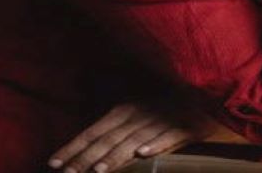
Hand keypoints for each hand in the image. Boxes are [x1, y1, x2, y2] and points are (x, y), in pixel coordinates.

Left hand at [47, 104, 208, 172]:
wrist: (208, 97)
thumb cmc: (168, 107)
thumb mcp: (138, 113)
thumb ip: (115, 129)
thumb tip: (88, 150)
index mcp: (126, 109)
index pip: (94, 130)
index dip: (74, 146)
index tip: (54, 163)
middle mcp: (141, 113)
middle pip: (109, 138)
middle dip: (86, 157)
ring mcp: (164, 118)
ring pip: (135, 139)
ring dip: (116, 155)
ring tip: (98, 170)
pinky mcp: (187, 125)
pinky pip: (169, 136)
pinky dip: (156, 144)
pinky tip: (143, 154)